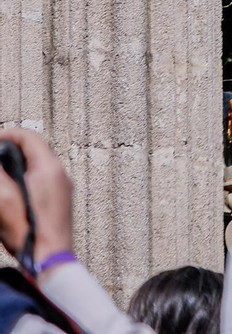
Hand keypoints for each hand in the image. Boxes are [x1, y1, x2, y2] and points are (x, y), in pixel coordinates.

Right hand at [0, 128, 73, 263]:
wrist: (50, 258)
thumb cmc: (28, 231)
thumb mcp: (3, 198)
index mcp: (49, 168)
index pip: (28, 137)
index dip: (7, 135)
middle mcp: (60, 173)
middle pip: (34, 149)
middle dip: (11, 150)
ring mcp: (62, 187)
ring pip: (38, 164)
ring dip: (18, 164)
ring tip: (2, 175)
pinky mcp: (60, 200)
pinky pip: (42, 179)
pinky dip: (26, 177)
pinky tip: (12, 190)